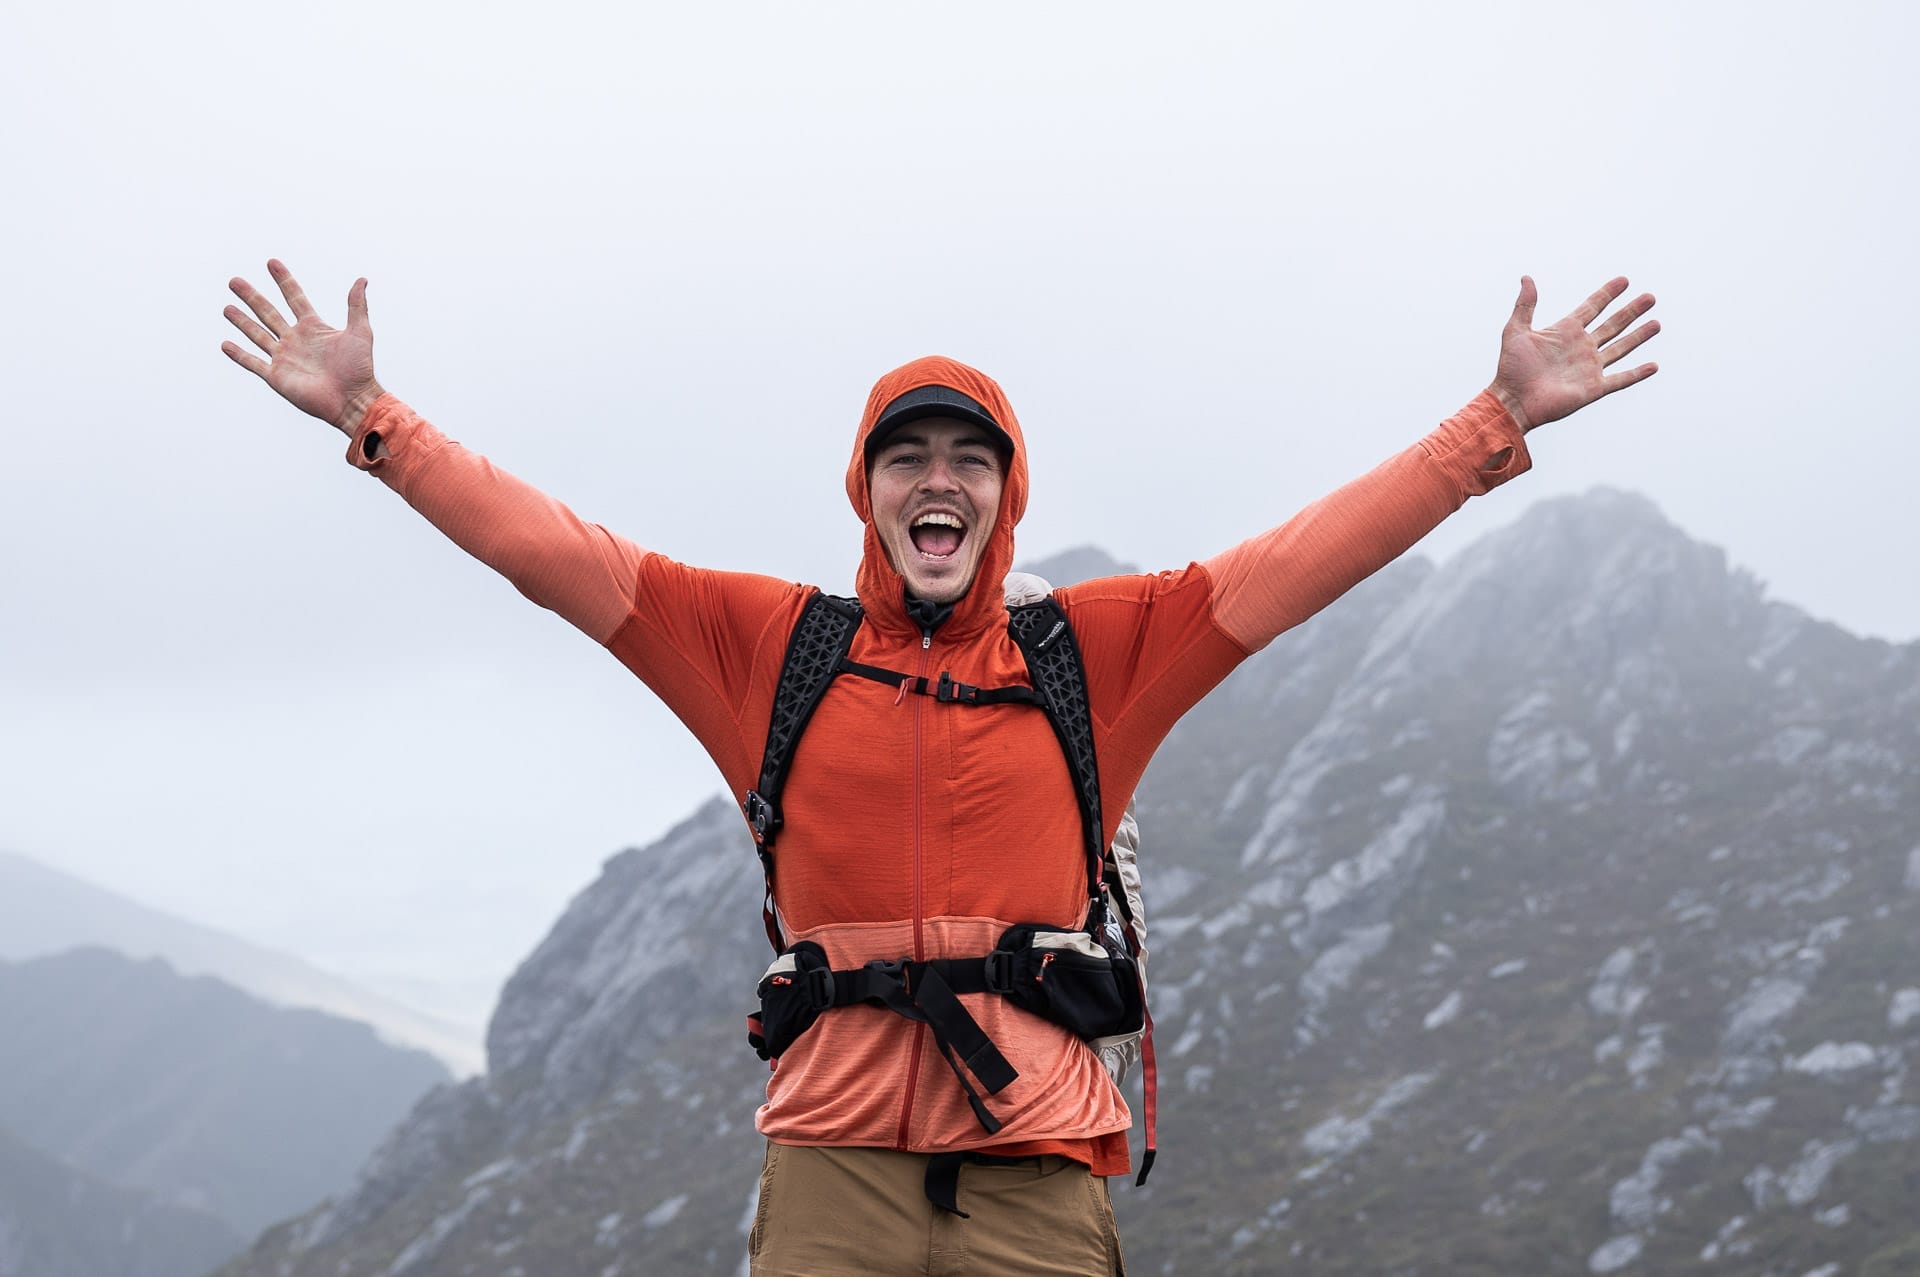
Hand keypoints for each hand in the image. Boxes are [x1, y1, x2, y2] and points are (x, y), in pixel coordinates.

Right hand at [222, 260, 384, 436]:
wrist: (353, 399)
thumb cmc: (360, 368)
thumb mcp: (360, 331)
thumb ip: (357, 305)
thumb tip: (362, 279)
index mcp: (313, 327)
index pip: (294, 297)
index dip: (284, 280)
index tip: (272, 263)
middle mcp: (295, 340)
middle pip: (268, 312)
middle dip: (251, 296)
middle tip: (234, 281)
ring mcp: (284, 358)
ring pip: (257, 334)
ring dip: (242, 321)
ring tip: (227, 308)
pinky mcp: (277, 376)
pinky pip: (253, 362)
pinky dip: (239, 354)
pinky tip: (225, 344)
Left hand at [1488, 276, 1658, 432]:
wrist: (1513, 400)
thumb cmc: (1511, 368)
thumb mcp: (1516, 331)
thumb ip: (1525, 305)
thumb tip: (1526, 277)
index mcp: (1565, 331)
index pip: (1592, 307)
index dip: (1607, 294)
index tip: (1624, 280)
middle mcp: (1581, 347)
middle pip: (1612, 324)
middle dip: (1631, 311)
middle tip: (1650, 297)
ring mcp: (1589, 368)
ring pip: (1621, 348)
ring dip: (1639, 336)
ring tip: (1656, 323)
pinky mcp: (1593, 388)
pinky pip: (1620, 379)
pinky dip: (1637, 373)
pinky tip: (1653, 366)